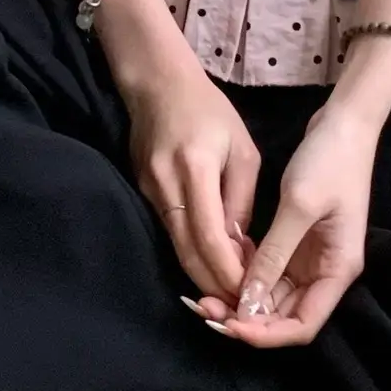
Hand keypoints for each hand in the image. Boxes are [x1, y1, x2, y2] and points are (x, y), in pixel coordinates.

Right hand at [102, 0, 258, 304]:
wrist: (158, 84)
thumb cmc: (209, 111)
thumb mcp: (242, 150)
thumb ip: (242, 200)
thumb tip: (242, 247)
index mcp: (195, 168)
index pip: (209, 236)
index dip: (228, 271)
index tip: (248, 292)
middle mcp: (166, 185)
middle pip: (187, 252)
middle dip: (214, 284)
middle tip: (240, 307)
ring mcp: (148, 190)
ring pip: (175, 247)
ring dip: (202, 274)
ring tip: (229, 293)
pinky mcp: (141, 192)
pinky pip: (168, 232)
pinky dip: (190, 252)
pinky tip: (209, 263)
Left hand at [193, 95, 379, 347]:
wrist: (343, 122)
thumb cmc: (329, 161)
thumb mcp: (299, 206)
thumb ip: (274, 256)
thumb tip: (247, 305)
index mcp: (337, 270)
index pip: (302, 325)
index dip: (266, 334)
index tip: (231, 326)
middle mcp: (326, 272)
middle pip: (285, 316)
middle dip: (247, 320)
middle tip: (205, 310)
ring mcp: (311, 258)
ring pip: (273, 297)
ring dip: (242, 301)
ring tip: (205, 296)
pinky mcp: (297, 242)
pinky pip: (270, 272)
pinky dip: (247, 277)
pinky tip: (222, 269)